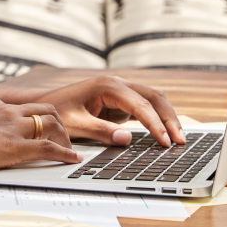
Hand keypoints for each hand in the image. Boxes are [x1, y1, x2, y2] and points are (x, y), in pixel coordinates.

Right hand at [0, 99, 81, 171]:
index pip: (25, 108)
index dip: (40, 117)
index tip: (46, 126)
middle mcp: (7, 112)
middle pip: (45, 110)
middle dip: (59, 123)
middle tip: (64, 137)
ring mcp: (12, 128)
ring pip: (51, 124)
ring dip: (65, 136)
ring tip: (69, 149)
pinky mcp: (14, 147)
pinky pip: (48, 148)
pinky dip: (65, 153)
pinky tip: (73, 158)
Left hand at [39, 75, 185, 146]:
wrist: (46, 105)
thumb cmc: (57, 111)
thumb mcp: (75, 124)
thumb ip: (101, 131)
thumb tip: (127, 139)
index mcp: (108, 86)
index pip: (140, 105)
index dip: (155, 124)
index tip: (165, 142)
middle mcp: (118, 84)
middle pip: (154, 97)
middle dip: (169, 118)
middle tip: (181, 141)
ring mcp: (121, 91)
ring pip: (153, 99)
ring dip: (167, 117)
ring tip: (179, 139)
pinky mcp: (121, 101)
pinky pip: (145, 107)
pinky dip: (157, 118)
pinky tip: (165, 134)